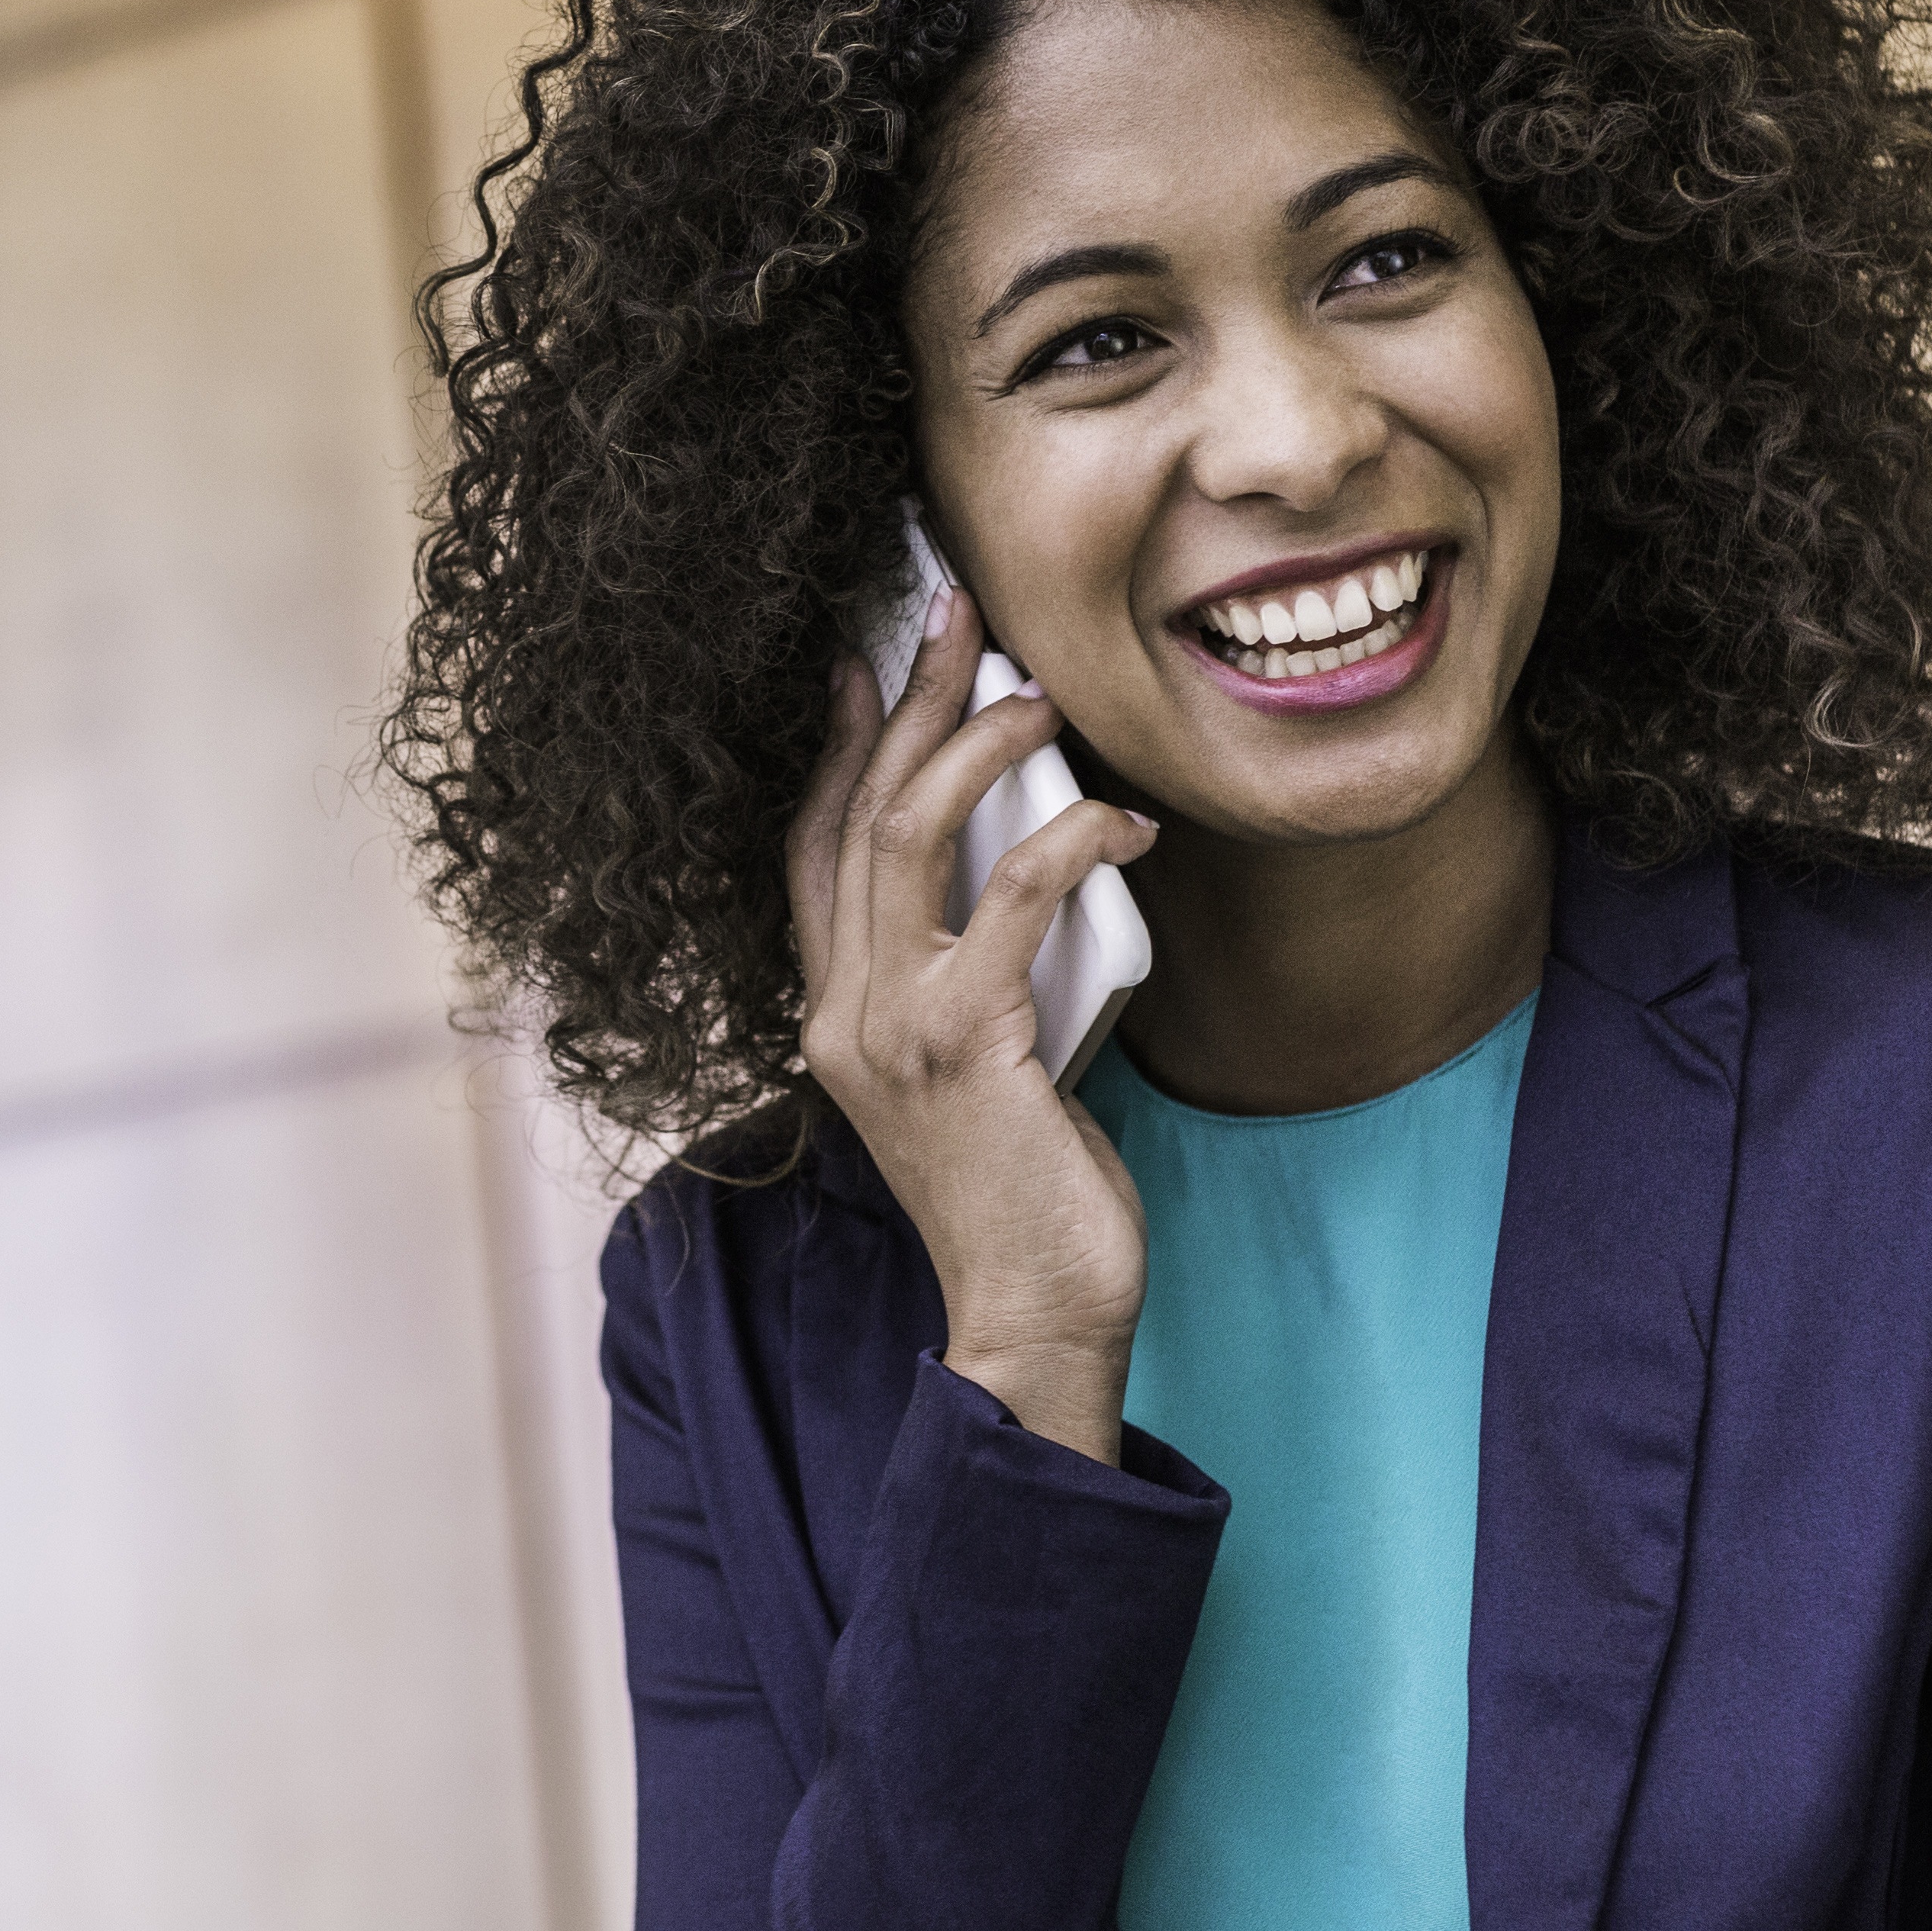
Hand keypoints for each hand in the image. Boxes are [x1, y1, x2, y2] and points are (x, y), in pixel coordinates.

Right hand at [789, 586, 1160, 1461]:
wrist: (1033, 1314)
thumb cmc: (1027, 1197)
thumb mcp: (982, 1065)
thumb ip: (974, 975)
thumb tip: (1027, 870)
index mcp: (834, 1015)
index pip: (810, 849)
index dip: (833, 746)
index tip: (866, 660)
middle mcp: (841, 1011)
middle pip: (856, 813)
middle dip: (907, 701)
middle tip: (956, 616)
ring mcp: (889, 1026)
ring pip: (907, 833)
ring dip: (977, 744)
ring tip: (1040, 694)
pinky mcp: (963, 1043)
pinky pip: (1009, 899)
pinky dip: (1069, 842)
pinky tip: (1121, 824)